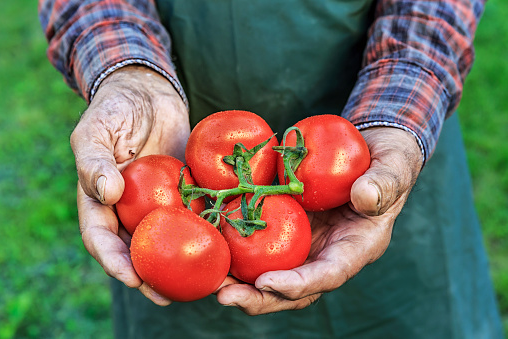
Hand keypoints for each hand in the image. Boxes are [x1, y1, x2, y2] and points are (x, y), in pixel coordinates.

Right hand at [71, 65, 189, 305]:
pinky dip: (208, 232)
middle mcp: (131, 210)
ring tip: (204, 284)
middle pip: (139, 250)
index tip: (132, 279)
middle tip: (168, 296)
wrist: (149, 94)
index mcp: (101, 201)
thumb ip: (94, 161)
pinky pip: (196, 214)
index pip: (102, 239)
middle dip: (152, 277)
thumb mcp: (96, 131)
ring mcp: (160, 204)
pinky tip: (226, 246)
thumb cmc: (115, 109)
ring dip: (184, 264)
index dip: (115, 262)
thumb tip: (108, 193)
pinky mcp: (187, 192)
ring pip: (171, 240)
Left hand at [215, 127, 422, 314]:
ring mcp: (307, 243)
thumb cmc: (387, 161)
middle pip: (294, 288)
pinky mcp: (290, 228)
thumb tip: (365, 197)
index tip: (266, 283)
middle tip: (225, 295)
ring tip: (211, 280)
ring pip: (273, 273)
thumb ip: (384, 183)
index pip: (328, 275)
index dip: (298, 284)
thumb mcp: (393, 167)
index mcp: (357, 247)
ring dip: (242, 282)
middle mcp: (328, 253)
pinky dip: (239, 250)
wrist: (370, 153)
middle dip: (260, 298)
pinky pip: (264, 245)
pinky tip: (214, 243)